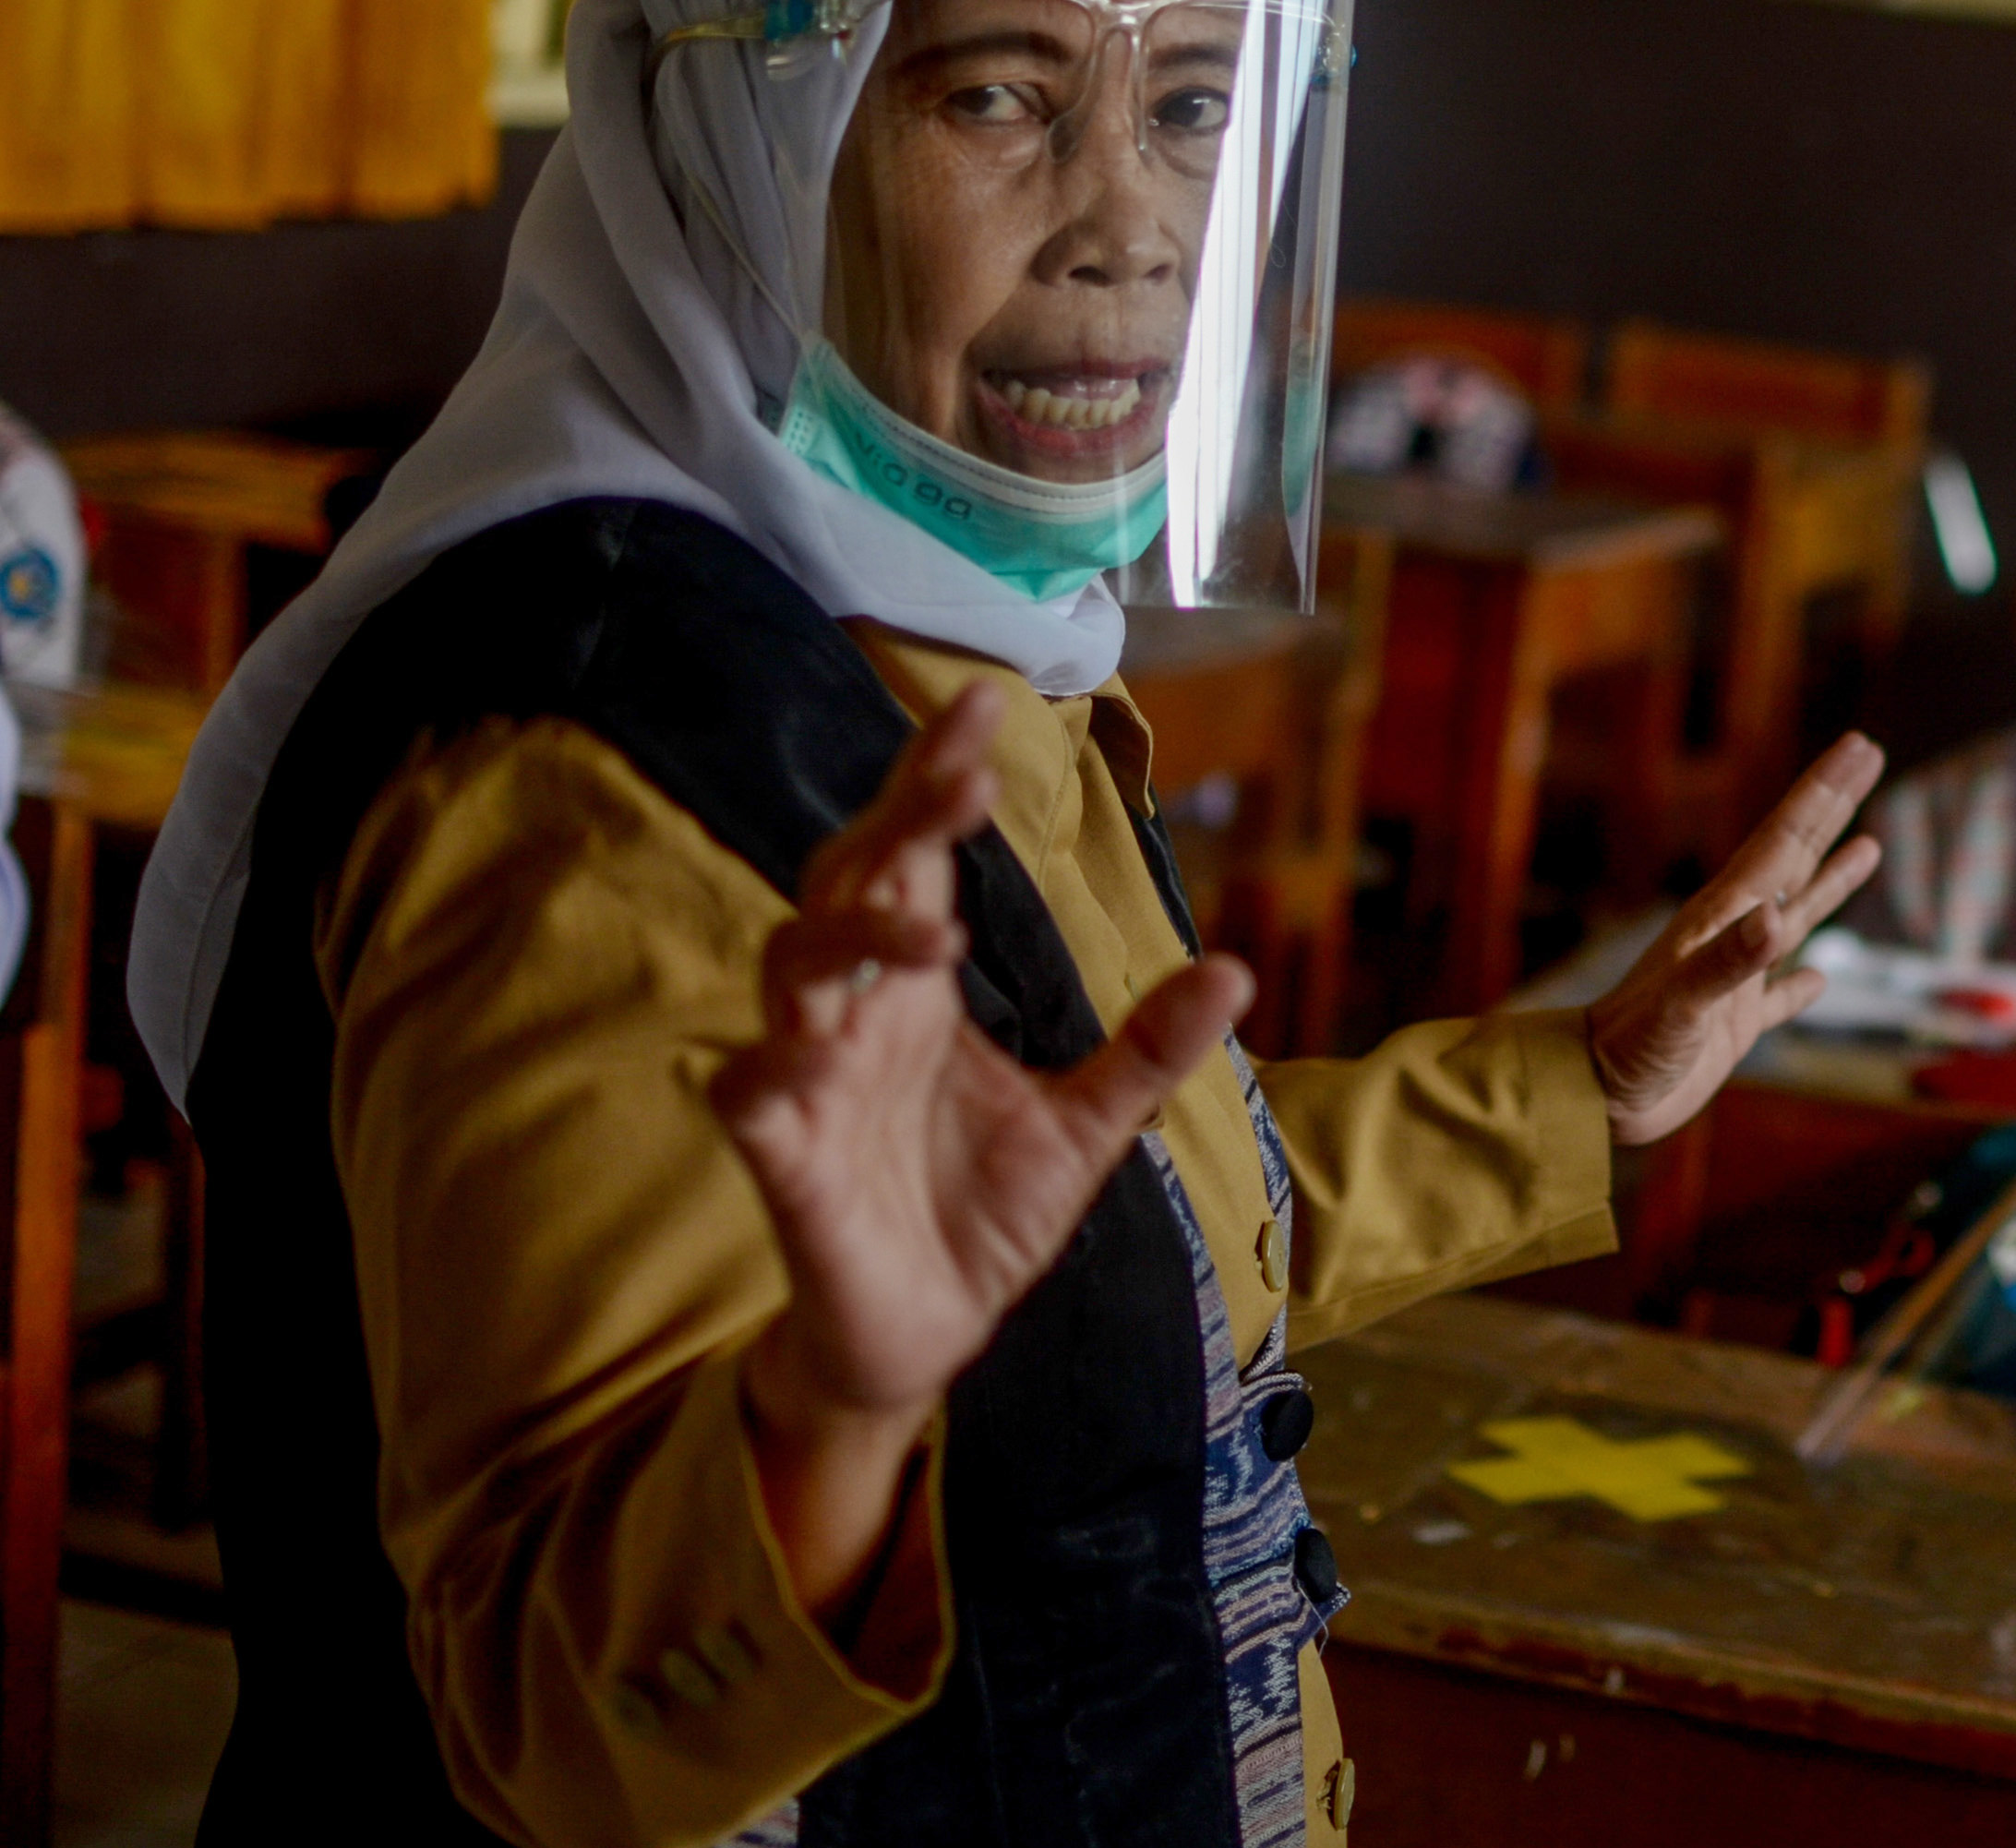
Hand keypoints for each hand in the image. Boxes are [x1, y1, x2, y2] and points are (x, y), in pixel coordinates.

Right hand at [712, 684, 1252, 1621]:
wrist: (928, 1336)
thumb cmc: (987, 1216)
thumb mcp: (1089, 1128)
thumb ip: (1148, 1050)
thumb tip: (1237, 971)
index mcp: (921, 991)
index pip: (918, 857)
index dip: (936, 783)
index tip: (983, 709)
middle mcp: (858, 1015)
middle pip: (852, 879)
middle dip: (898, 818)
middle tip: (964, 778)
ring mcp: (812, 1080)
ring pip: (795, 967)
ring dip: (855, 935)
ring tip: (937, 932)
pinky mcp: (784, 1162)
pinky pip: (748, 1098)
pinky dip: (758, 1071)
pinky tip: (787, 1058)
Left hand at [1583, 734, 1886, 1144]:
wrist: (1589, 1096)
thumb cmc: (1627, 1048)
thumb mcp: (1680, 1003)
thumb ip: (1730, 961)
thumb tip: (1777, 919)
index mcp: (1721, 916)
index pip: (1784, 840)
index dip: (1823, 793)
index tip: (1858, 746)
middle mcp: (1731, 935)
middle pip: (1794, 857)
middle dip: (1831, 807)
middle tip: (1868, 755)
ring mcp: (1733, 978)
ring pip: (1795, 914)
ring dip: (1831, 879)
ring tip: (1868, 846)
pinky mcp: (1732, 1026)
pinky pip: (1779, 996)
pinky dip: (1802, 984)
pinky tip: (1821, 979)